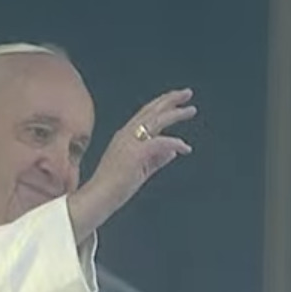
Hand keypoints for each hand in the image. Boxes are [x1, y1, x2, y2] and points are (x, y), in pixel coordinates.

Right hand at [67, 89, 195, 240]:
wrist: (99, 198)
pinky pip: (161, 142)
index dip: (161, 104)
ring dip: (175, 113)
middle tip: (187, 93)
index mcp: (125, 136)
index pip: (145, 114)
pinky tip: (186, 148)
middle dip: (170, 100)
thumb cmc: (115, 188)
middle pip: (151, 110)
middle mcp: (126, 134)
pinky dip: (175, 142)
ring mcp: (129, 143)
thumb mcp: (141, 170)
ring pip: (156, 120)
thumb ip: (156, 159)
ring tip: (191, 110)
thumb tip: (173, 152)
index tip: (176, 99)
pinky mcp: (135, 154)